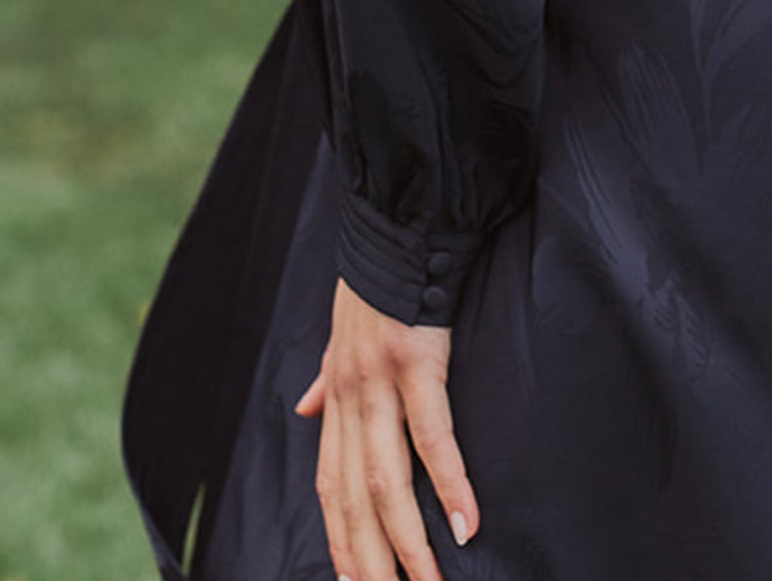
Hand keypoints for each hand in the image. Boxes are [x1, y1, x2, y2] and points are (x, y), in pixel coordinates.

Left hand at [295, 276, 479, 576]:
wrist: (397, 223)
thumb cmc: (376, 283)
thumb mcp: (339, 333)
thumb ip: (324, 377)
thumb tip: (303, 405)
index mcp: (336, 397)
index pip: (331, 487)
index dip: (340, 540)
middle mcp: (350, 398)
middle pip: (354, 499)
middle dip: (369, 561)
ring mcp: (380, 382)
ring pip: (387, 481)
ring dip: (407, 543)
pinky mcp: (416, 362)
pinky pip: (432, 435)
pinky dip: (450, 482)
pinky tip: (467, 524)